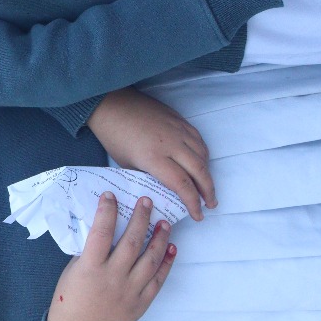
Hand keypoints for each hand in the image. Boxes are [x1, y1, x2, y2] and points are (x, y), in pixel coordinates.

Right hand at [45, 194, 175, 320]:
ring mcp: (130, 290)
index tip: (111, 196)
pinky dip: (167, 263)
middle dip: (141, 218)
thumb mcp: (73, 271)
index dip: (107, 211)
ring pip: (150, 259)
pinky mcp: (142, 302)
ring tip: (164, 222)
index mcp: (90, 267)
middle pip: (131, 241)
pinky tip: (171, 248)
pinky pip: (158, 279)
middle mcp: (112, 277)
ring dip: (159, 238)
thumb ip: (89, 252)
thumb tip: (105, 230)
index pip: (101, 232)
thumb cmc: (70, 299)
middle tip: (147, 201)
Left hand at [86, 88, 214, 219]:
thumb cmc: (113, 137)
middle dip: (208, 191)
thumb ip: (148, 176)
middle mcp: (171, 144)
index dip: (193, 202)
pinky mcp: (179, 120)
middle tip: (210, 204)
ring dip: (207, 173)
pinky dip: (203, 154)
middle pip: (199, 171)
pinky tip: (201, 164)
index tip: (197, 215)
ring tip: (207, 187)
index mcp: (153, 157)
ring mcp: (177, 130)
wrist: (110, 105)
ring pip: (203, 155)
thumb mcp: (127, 163)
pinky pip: (198, 140)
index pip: (182, 184)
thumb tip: (163, 188)